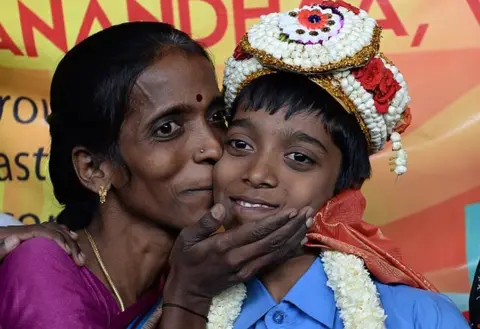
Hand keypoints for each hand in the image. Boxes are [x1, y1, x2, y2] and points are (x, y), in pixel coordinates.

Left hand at [0, 222, 84, 264]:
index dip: (58, 240)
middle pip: (50, 229)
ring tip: (79, 253)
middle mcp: (17, 231)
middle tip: (81, 260)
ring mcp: (19, 234)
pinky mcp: (20, 240)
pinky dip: (61, 234)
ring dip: (68, 239)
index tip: (70, 254)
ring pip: (50, 229)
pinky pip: (45, 232)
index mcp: (10, 234)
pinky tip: (70, 237)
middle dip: (68, 243)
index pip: (41, 231)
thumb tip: (16, 238)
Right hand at [163, 204, 313, 315]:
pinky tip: (299, 241)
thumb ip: (205, 222)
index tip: (291, 210)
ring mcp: (247, 268)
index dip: (275, 221)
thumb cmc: (186, 260)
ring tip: (308, 222)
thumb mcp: (187, 237)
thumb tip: (222, 207)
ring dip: (294, 236)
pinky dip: (289, 250)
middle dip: (292, 226)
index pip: (255, 232)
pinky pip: (274, 261)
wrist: (188, 290)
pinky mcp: (250, 274)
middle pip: (271, 241)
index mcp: (224, 246)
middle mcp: (239, 258)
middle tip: (307, 210)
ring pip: (276, 251)